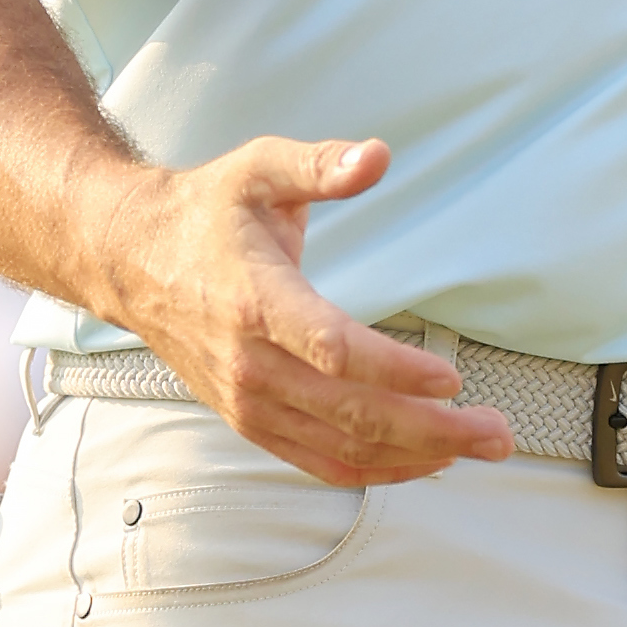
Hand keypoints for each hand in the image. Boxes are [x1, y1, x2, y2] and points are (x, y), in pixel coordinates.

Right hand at [92, 136, 516, 486]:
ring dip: (416, 455)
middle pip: (351, 413)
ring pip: (341, 447)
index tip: (452, 378)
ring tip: (478, 447)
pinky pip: (318, 460)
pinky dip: (373, 471)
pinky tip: (421, 463)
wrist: (130, 259)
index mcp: (256, 300)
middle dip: (432, 428)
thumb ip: (320, 164)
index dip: (396, 371)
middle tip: (497, 433)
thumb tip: (377, 156)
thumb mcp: (259, 169)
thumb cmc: (204, 212)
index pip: (334, 351)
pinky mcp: (249, 420)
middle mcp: (250, 363)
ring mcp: (248, 400)